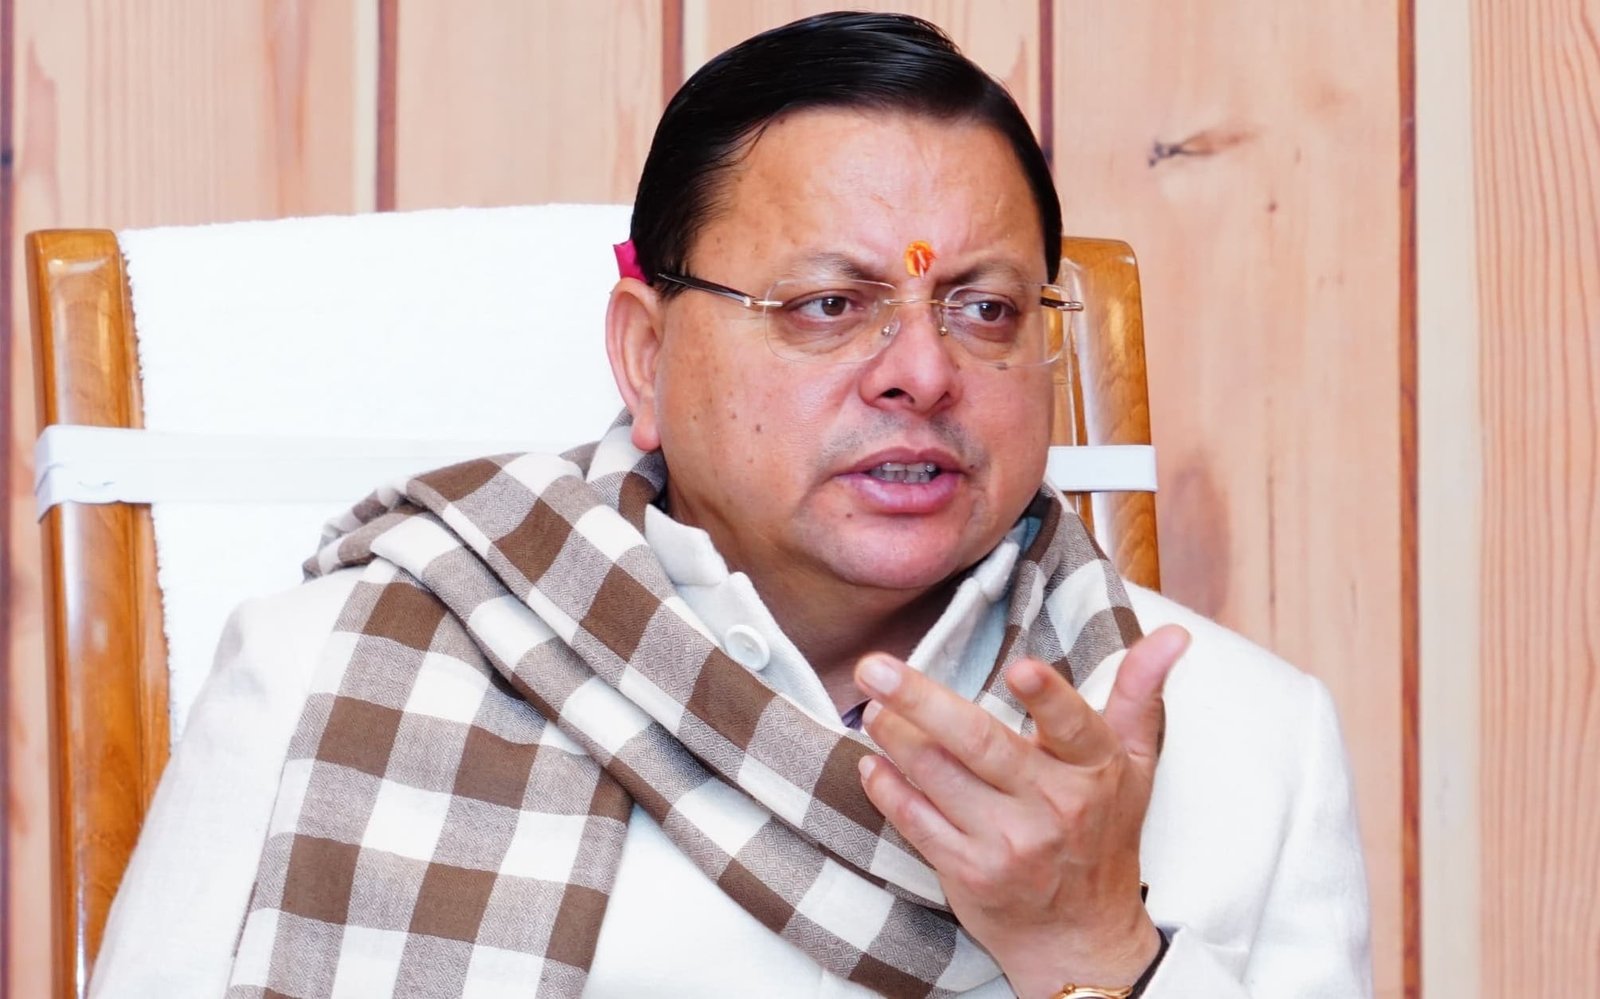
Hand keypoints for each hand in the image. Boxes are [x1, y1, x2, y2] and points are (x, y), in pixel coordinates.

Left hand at [853, 625, 1189, 998]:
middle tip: (875, 668)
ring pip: (938, 778)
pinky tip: (872, 761)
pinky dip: (888, 789)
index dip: (1048, 698)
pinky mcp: (968, 873)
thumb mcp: (1134, 765)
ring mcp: (1007, 844)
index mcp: (1095, 770)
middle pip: (981, 745)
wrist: (1081, 937)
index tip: (1018, 669)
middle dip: (921, 702)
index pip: (1073, 727)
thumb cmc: (1104, 834)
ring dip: (895, 737)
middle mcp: (1052, 807)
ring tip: (872, 705)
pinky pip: (917, 822)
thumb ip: (1141, 694)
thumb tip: (1174, 635)